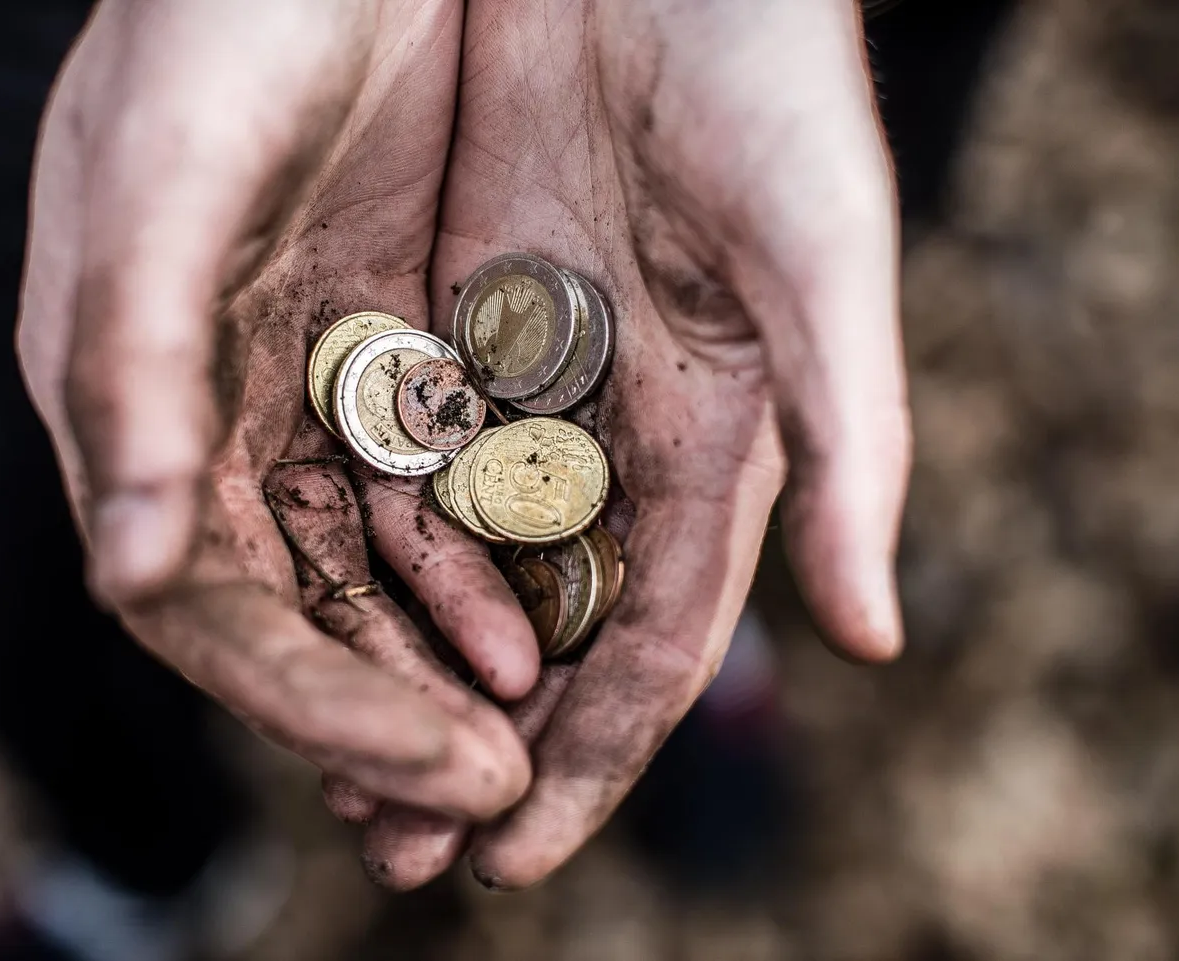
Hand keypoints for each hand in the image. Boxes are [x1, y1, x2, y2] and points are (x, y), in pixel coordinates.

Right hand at [17, 0, 540, 819]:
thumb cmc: (215, 16)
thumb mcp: (165, 180)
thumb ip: (135, 366)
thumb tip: (131, 570)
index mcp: (118, 394)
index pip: (202, 601)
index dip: (309, 700)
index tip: (433, 768)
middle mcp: (199, 412)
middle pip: (284, 609)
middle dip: (378, 714)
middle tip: (489, 797)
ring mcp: (292, 384)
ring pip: (358, 569)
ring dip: (430, 664)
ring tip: (515, 748)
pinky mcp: (377, 349)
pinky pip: (422, 491)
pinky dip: (467, 567)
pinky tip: (528, 630)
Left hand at [360, 0, 910, 887]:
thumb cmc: (765, 78)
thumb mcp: (815, 256)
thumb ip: (845, 441)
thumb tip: (871, 637)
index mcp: (714, 443)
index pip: (648, 640)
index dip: (593, 758)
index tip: (516, 857)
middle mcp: (617, 432)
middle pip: (544, 627)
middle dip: (481, 745)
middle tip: (406, 855)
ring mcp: (532, 381)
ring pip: (458, 562)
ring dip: (404, 666)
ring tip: (339, 767)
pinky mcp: (454, 321)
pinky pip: (399, 457)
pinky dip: (360, 545)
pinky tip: (307, 613)